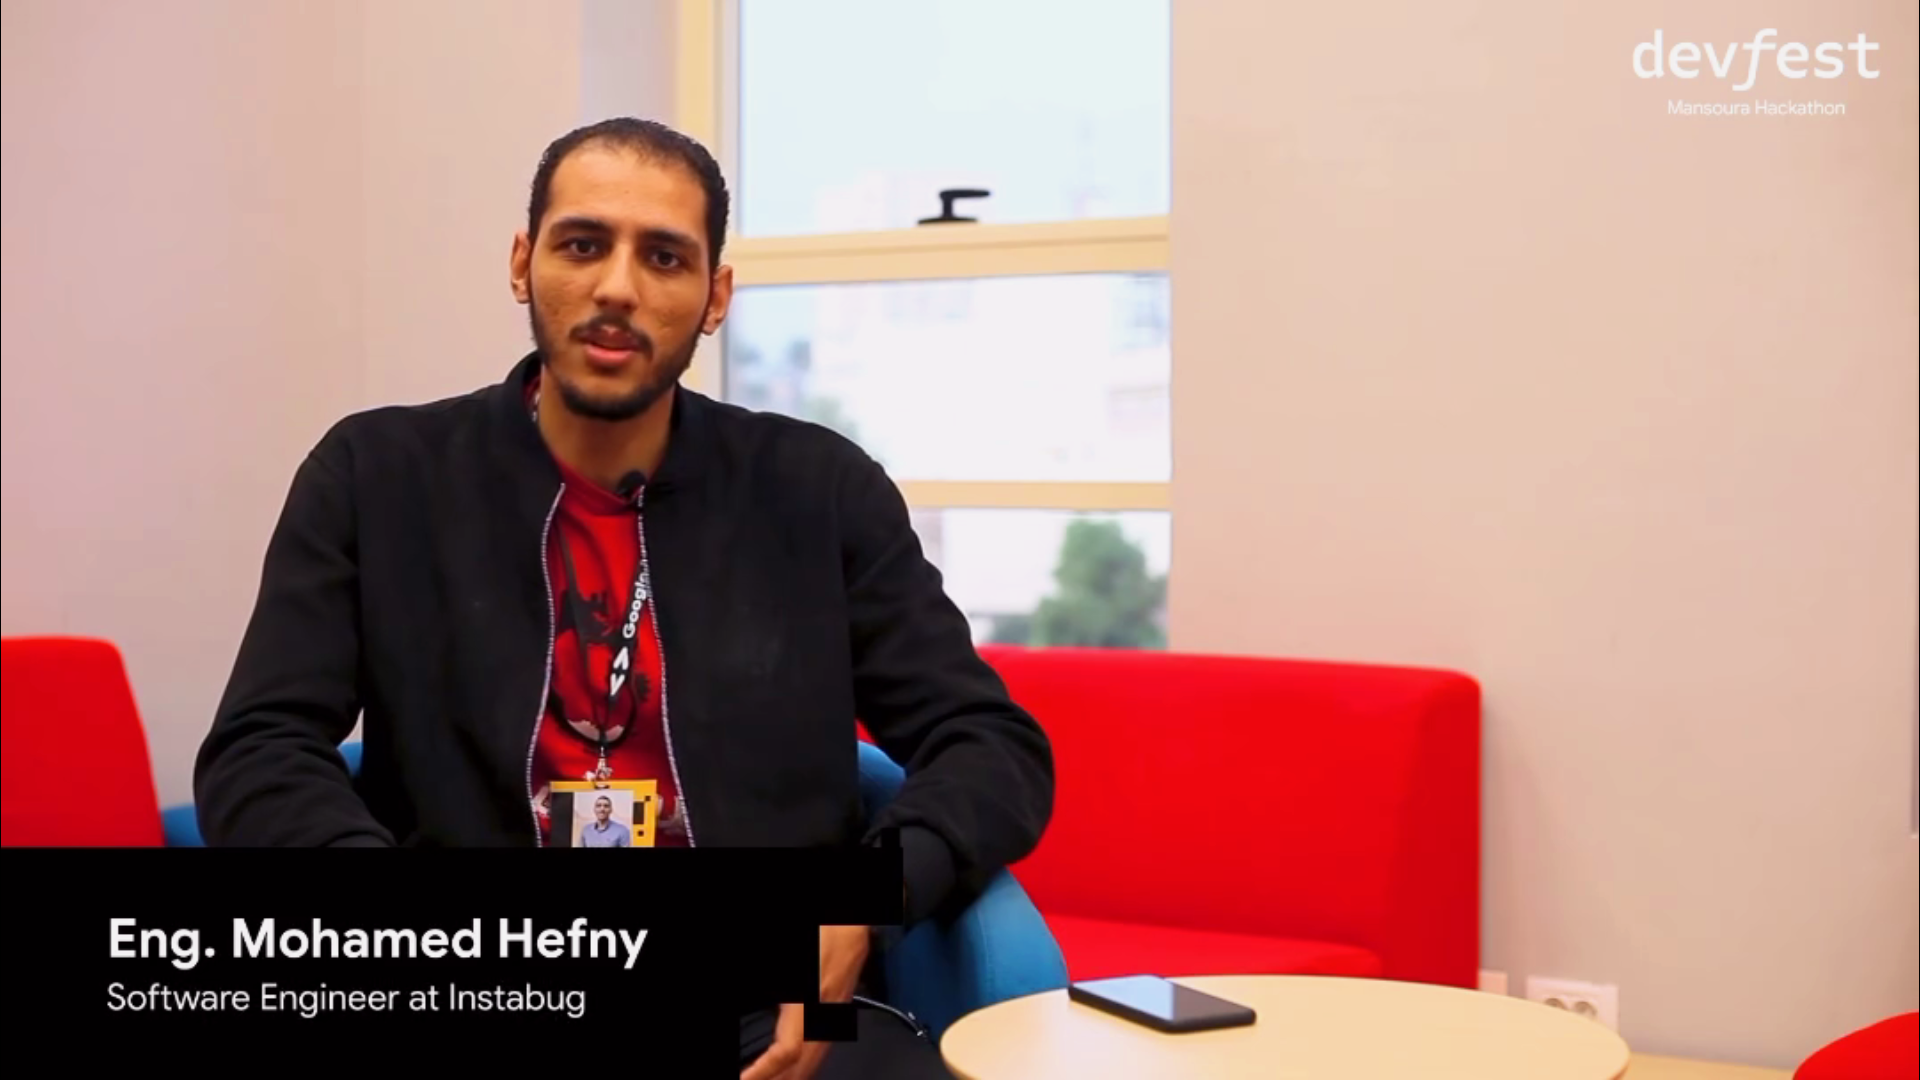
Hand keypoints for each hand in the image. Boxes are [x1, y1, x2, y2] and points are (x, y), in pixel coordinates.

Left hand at [740, 926, 869, 1079]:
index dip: (765, 1071)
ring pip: (813, 1062)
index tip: (745, 1079)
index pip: (788, 1051)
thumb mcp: (803, 959)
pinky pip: (820, 1050)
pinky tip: (792, 1072)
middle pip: (802, 1066)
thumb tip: (775, 1005)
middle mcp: (824, 1014)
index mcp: (809, 1000)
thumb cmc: (825, 931)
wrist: (854, 922)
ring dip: (790, 1078)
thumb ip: (786, 998)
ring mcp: (833, 1015)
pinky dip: (803, 1069)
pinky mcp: (837, 1012)